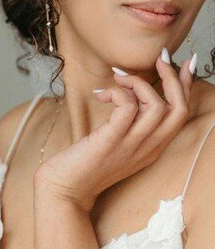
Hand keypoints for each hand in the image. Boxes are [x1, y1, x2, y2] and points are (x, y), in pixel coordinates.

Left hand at [34, 51, 195, 212]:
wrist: (63, 190)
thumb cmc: (83, 163)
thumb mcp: (114, 143)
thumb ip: (126, 124)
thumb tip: (127, 94)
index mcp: (151, 147)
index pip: (181, 115)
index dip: (185, 86)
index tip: (183, 63)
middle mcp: (147, 147)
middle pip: (179, 109)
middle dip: (173, 78)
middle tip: (158, 58)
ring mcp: (130, 146)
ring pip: (158, 107)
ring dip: (139, 82)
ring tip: (117, 78)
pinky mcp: (110, 142)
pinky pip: (127, 108)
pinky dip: (119, 93)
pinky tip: (102, 93)